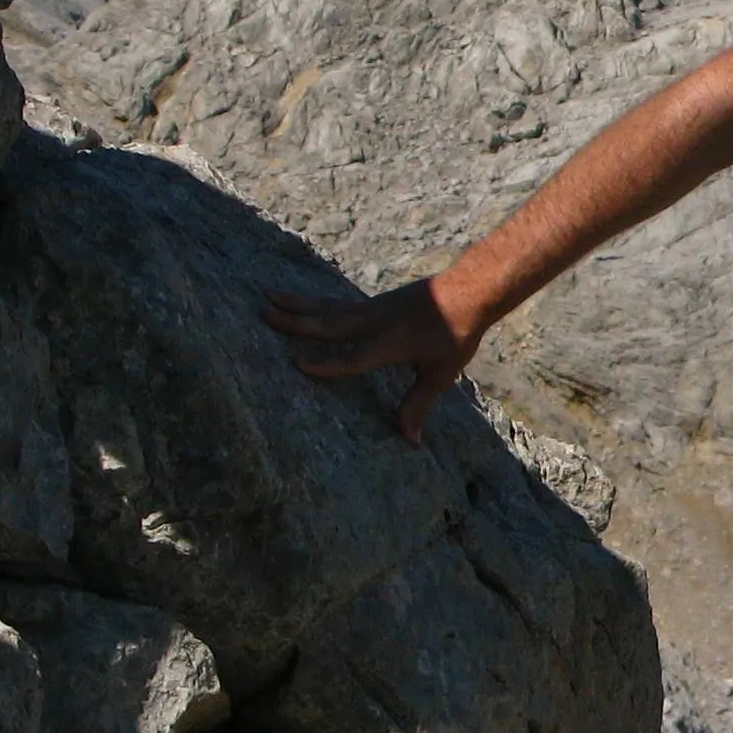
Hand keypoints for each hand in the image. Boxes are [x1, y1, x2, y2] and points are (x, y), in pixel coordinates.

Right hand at [263, 278, 481, 442]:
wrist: (469, 290)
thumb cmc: (456, 334)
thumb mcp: (440, 374)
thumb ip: (418, 405)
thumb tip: (410, 442)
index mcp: (391, 342)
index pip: (354, 357)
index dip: (328, 364)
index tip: (297, 363)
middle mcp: (377, 322)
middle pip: (331, 323)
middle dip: (297, 322)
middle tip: (263, 314)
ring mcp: (374, 308)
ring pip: (330, 308)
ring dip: (299, 305)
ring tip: (269, 298)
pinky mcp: (375, 302)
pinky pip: (339, 303)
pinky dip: (318, 302)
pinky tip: (301, 301)